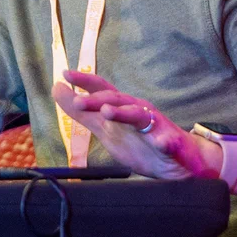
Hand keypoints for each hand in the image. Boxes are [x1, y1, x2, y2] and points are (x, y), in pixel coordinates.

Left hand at [51, 71, 218, 180]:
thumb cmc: (140, 143)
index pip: (102, 89)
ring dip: (123, 112)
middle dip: (97, 100)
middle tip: (78, 102)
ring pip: (138, 114)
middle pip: (116, 100)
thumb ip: (82, 112)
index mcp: (122, 107)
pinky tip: (160, 143)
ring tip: (108, 112)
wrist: (179, 163)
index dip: (85, 80)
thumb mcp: (106, 129)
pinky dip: (164, 141)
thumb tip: (57, 89)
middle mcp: (138, 110)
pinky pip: (168, 141)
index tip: (65, 73)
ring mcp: (156, 125)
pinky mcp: (172, 143)